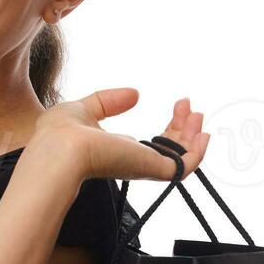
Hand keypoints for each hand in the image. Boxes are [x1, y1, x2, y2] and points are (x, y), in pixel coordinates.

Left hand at [32, 88, 208, 182]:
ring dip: (192, 136)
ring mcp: (143, 167)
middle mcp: (133, 162)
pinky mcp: (151, 169)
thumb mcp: (86, 108)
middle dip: (183, 128)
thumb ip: (109, 102)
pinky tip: (204, 134)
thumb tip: (135, 94)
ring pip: (179, 158)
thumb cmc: (60, 134)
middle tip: (188, 106)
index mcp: (117, 152)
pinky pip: (182, 168)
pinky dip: (197, 153)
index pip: (150, 145)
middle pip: (168, 149)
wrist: (60, 150)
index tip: (177, 106)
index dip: (168, 127)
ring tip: (197, 114)